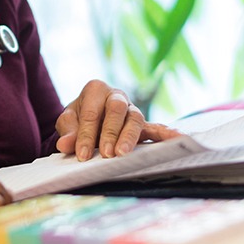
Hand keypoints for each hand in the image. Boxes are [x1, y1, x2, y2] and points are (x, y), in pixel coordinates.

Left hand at [55, 79, 180, 160]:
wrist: (87, 119)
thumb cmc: (77, 118)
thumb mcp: (67, 121)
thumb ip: (67, 131)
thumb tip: (66, 144)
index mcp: (95, 89)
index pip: (91, 112)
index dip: (85, 134)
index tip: (81, 154)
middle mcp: (116, 96)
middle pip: (116, 110)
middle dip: (110, 133)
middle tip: (105, 153)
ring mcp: (131, 109)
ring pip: (135, 118)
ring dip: (129, 137)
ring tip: (123, 154)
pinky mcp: (143, 124)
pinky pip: (156, 127)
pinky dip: (166, 133)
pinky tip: (177, 139)